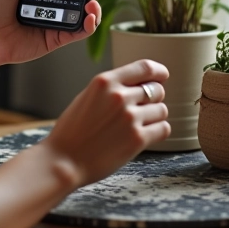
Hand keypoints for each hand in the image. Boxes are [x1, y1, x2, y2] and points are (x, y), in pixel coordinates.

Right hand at [43, 59, 170, 187]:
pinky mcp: (137, 139)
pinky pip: (163, 128)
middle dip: (153, 98)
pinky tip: (142, 136)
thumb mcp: (87, 96)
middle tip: (141, 109)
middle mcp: (119, 96)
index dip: (158, 72)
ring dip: (154, 117)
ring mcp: (129, 117)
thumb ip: (111, 88)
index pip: (144, 67)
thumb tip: (140, 84)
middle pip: (156, 89)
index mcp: (104, 81)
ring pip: (162, 110)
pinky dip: (157, 132)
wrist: (64, 159)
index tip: (162, 76)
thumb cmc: (73, 130)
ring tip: (136, 125)